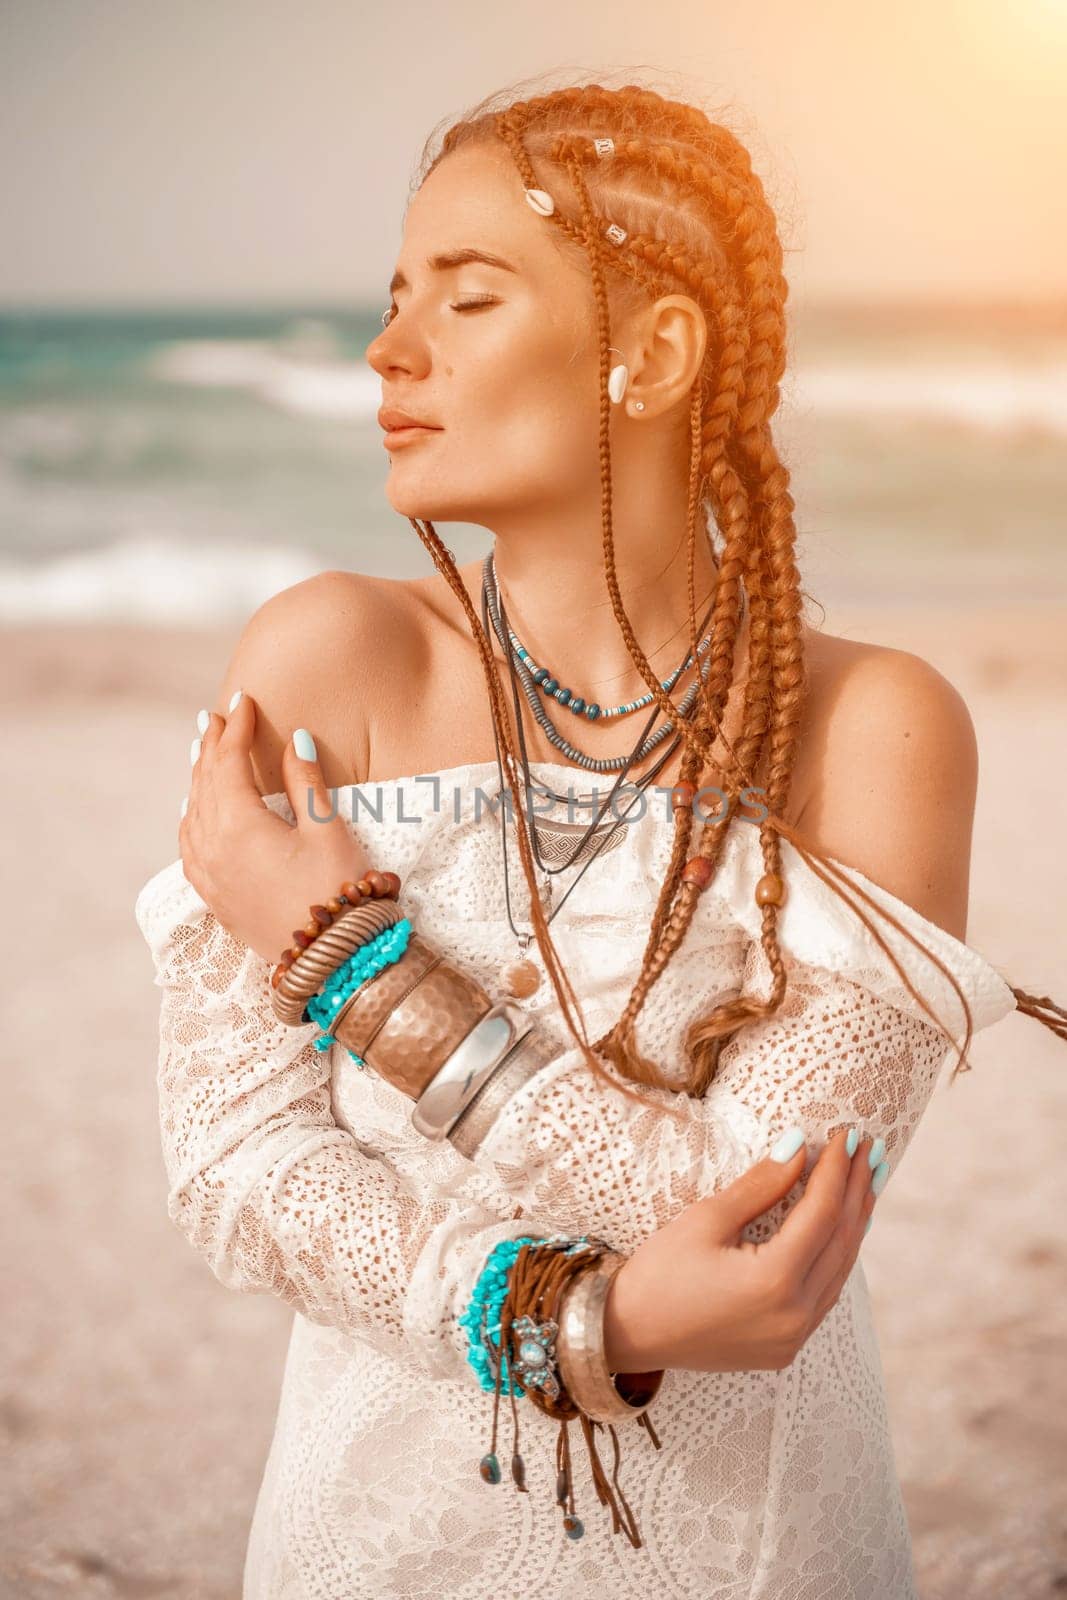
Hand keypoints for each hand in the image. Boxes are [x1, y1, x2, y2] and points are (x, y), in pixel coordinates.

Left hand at [179, 694, 372, 965]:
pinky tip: (193, 812)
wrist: (332, 961)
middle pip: (204, 784)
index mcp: (239, 826)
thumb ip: (306, 782)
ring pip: (192, 814)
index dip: (235, 728)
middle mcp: (213, 849)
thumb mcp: (328, 831)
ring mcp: (210, 876)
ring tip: (201, 753)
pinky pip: (189, 848)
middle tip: (217, 717)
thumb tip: (294, 739)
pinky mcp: (216, 898)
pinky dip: (190, 819)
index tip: (243, 701)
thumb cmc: (337, 893)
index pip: (228, 763)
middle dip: (211, 747)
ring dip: (197, 779)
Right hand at [602, 1127, 877, 1372]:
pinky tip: (842, 1228)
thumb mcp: (706, 1219)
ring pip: (840, 1269)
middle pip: (841, 1241)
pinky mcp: (785, 1347)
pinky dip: (837, 1255)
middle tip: (869, 1148)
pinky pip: (825, 1293)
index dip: (836, 1169)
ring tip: (865, 1181)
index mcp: (774, 1282)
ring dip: (854, 1222)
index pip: (822, 1212)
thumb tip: (800, 1146)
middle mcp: (794, 1316)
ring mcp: (793, 1337)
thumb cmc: (658, 1273)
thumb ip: (761, 1185)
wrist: (626, 1334)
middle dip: (856, 1190)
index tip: (846, 1133)